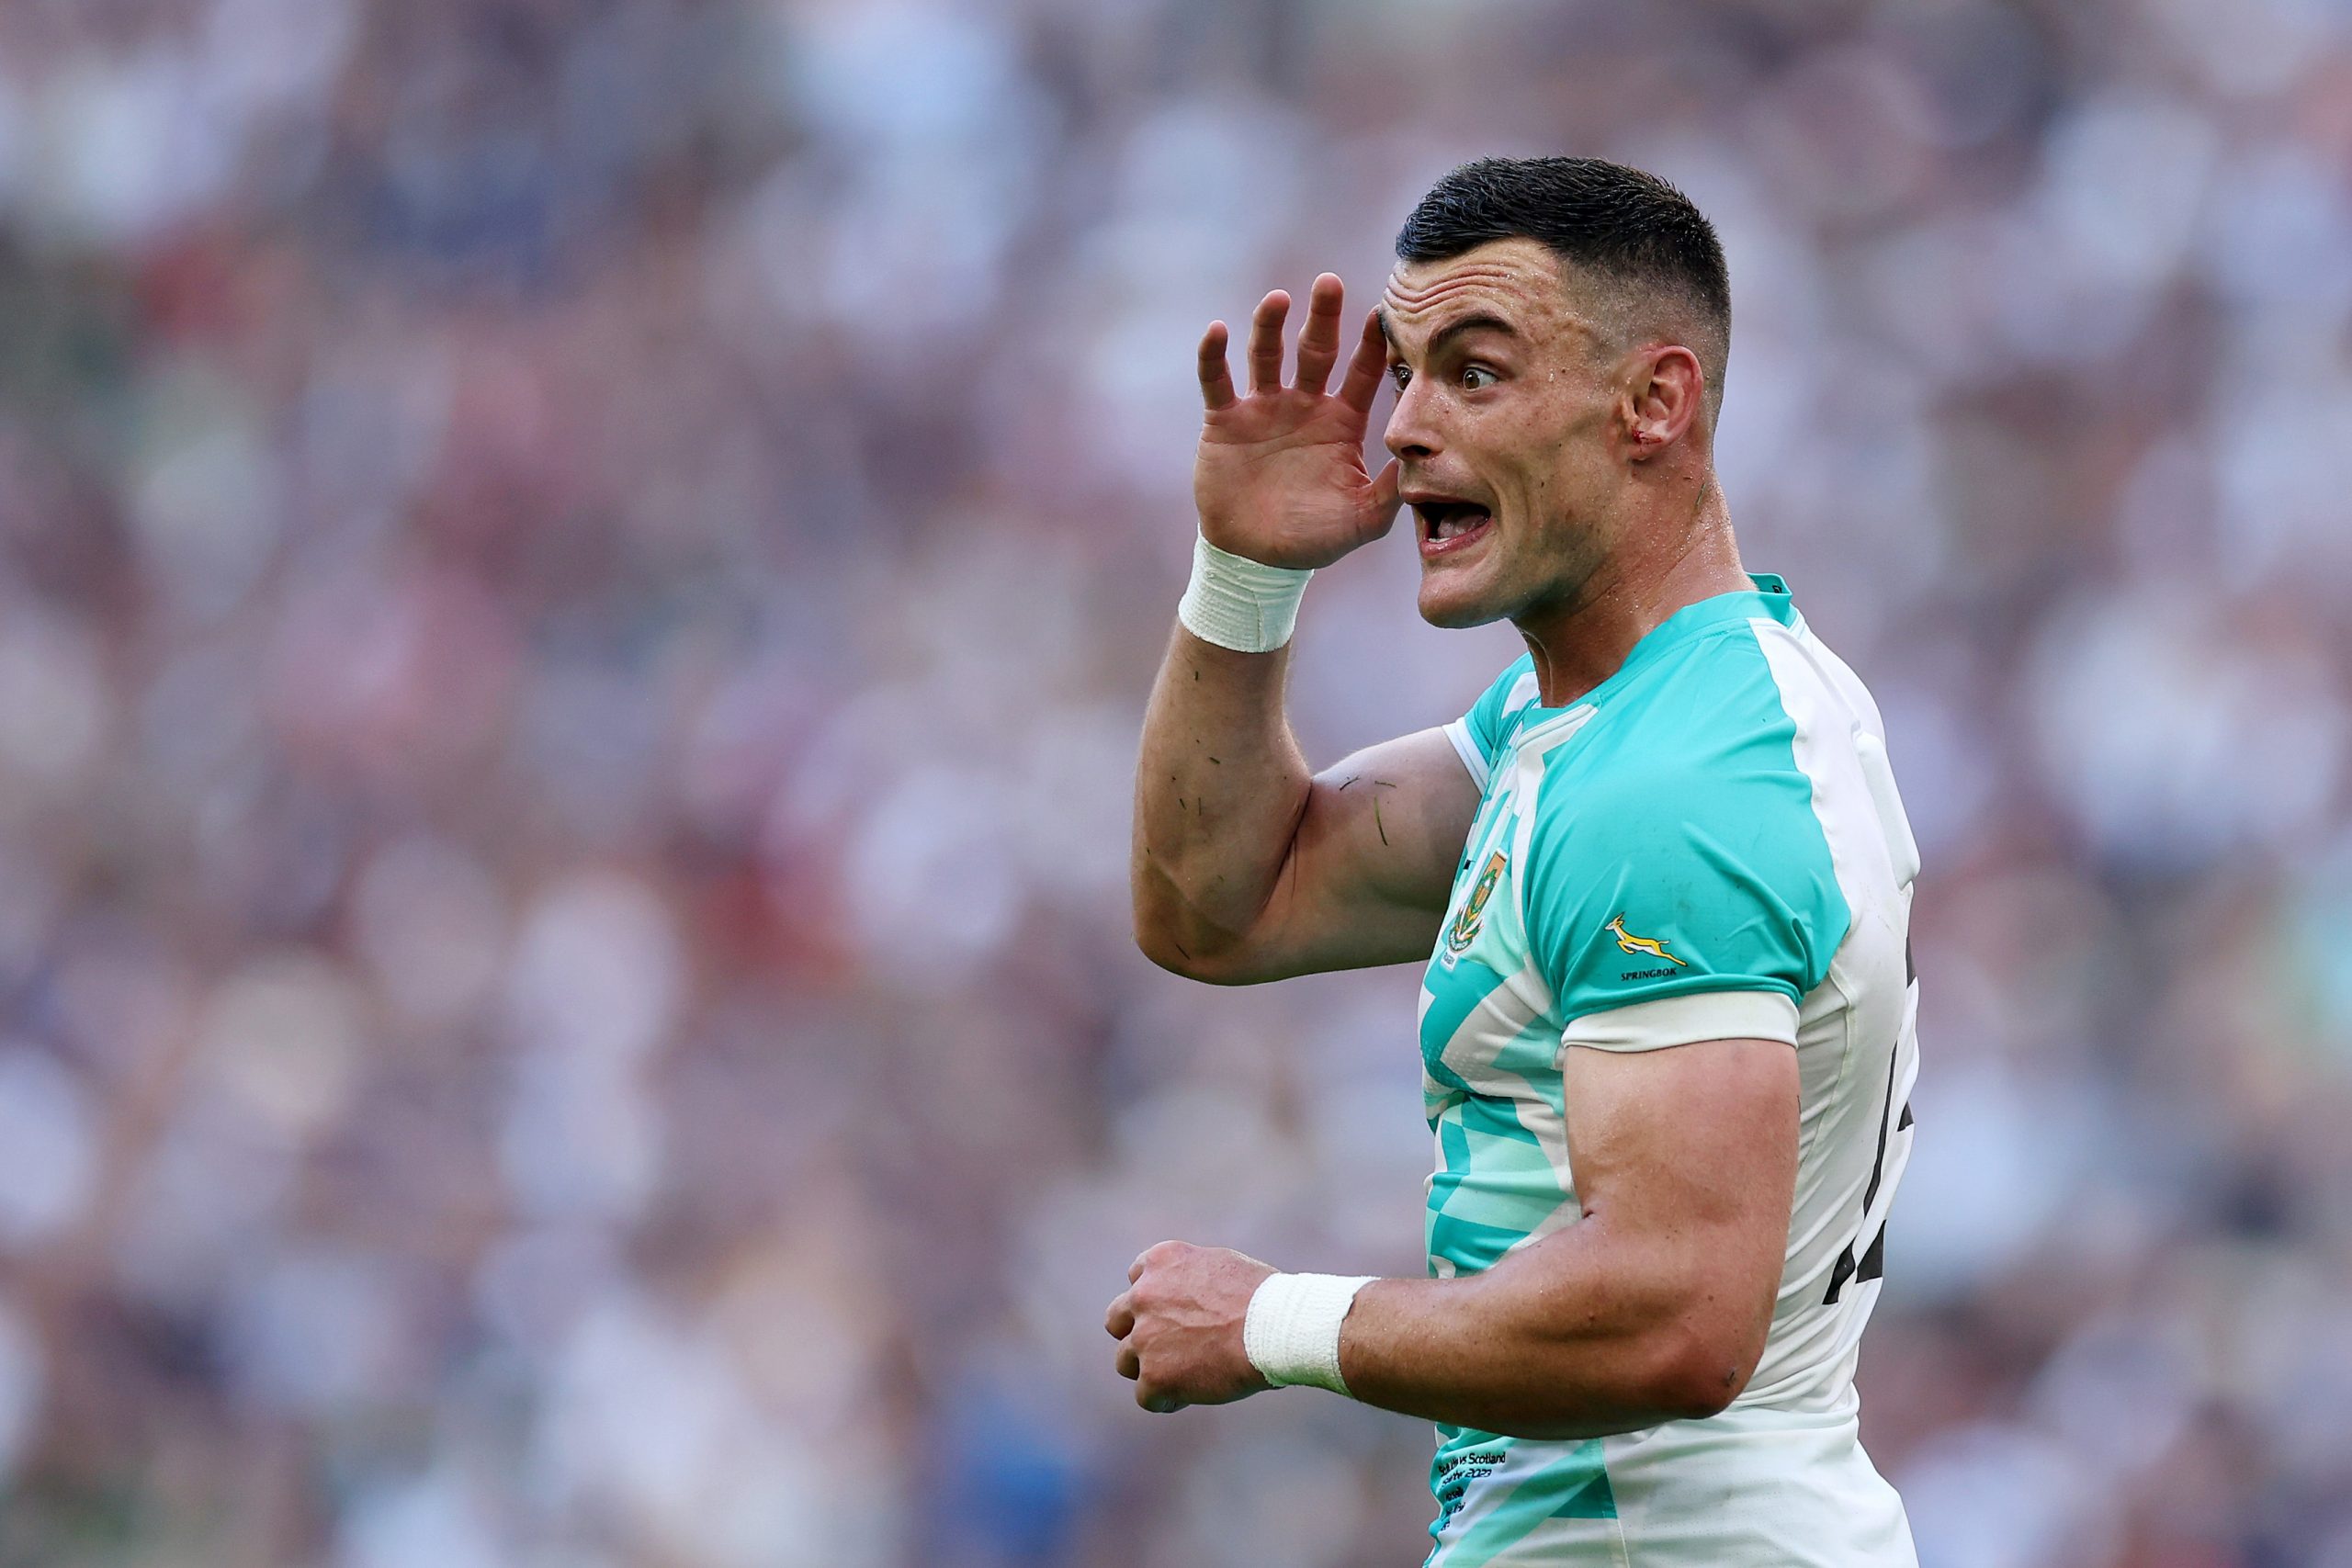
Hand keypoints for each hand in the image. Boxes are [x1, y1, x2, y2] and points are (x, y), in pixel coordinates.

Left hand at [1104, 1240, 1276, 1412]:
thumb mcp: (1220, 1265)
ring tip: (1183, 1375)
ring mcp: (1145, 1337)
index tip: (1173, 1315)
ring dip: (1149, 1369)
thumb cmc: (1263, 1298)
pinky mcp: (1154, 1375)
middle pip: (1117, 1320)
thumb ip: (1190, 1276)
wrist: (1275, 1327)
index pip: (1136, 1279)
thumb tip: (1187, 1294)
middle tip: (1167, 1347)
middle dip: (1137, 1333)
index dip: (1153, 1301)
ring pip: (1125, 1361)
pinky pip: (1146, 1396)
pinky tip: (1190, 1395)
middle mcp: (1143, 1295)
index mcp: (1161, 1261)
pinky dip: (1166, 1399)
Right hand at [1194, 274, 1402, 569]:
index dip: (1371, 344)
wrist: (1256, 560)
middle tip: (1329, 282)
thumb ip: (1390, 493)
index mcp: (1341, 422)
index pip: (1361, 372)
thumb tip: (1419, 461)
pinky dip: (1213, 356)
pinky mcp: (1225, 421)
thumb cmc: (1313, 539)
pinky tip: (1218, 331)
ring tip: (1278, 300)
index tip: (1382, 314)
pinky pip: (1217, 381)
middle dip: (1322, 317)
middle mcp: (1304, 406)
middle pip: (1315, 350)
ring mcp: (1263, 409)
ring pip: (1267, 355)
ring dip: (1270, 326)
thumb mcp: (1362, 520)